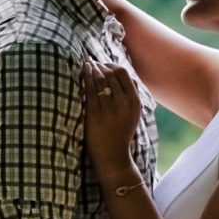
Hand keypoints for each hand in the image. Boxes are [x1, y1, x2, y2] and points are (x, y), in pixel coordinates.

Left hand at [82, 59, 142, 182]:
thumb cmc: (121, 133)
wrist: (113, 156)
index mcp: (135, 102)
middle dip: (102, 65)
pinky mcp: (94, 114)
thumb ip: (131, 95)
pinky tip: (83, 72)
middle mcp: (123, 104)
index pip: (125, 74)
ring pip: (100, 79)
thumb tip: (123, 74)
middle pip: (112, 74)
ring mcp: (108, 109)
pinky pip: (89, 90)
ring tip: (87, 64)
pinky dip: (86, 78)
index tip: (105, 64)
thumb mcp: (133, 114)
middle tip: (94, 62)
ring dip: (93, 68)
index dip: (113, 65)